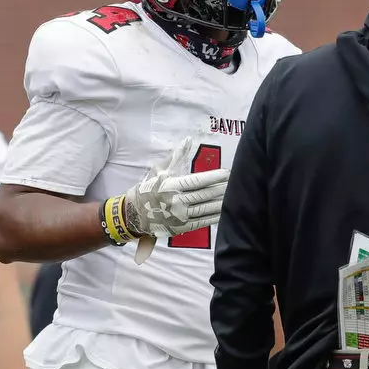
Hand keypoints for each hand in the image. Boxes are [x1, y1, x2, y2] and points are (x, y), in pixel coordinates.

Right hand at [100, 136, 228, 259]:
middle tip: (235, 182)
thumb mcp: (160, 171)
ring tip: (234, 195)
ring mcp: (179, 216)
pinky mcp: (181, 228)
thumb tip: (187, 140)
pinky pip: (202, 222)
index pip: (197, 181)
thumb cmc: (149, 189)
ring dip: (221, 202)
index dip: (213, 177)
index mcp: (171, 186)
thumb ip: (177, 156)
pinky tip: (225, 211)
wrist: (133, 214)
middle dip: (221, 189)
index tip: (227, 173)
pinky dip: (214, 217)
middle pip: (204, 195)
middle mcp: (175, 201)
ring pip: (205, 208)